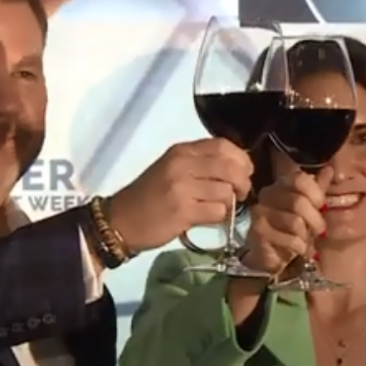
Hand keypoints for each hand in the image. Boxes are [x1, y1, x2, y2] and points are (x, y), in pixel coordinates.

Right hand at [108, 138, 252, 252]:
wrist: (120, 220)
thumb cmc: (149, 195)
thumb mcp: (172, 168)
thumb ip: (201, 163)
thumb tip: (238, 168)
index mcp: (181, 151)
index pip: (223, 145)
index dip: (241, 159)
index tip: (245, 172)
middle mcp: (182, 164)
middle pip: (230, 167)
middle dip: (242, 182)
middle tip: (240, 193)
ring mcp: (182, 187)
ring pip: (227, 191)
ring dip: (229, 203)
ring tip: (216, 207)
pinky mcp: (183, 211)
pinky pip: (218, 211)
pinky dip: (219, 217)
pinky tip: (206, 218)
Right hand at [241, 167, 335, 274]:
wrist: (274, 256)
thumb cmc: (293, 229)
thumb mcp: (310, 207)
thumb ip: (318, 189)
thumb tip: (330, 169)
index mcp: (281, 184)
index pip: (299, 179)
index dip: (315, 193)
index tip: (322, 207)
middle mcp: (267, 195)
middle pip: (298, 201)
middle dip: (315, 219)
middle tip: (319, 230)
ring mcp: (260, 213)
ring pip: (294, 221)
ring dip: (306, 235)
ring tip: (308, 241)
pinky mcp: (258, 232)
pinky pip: (288, 238)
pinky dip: (300, 246)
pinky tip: (301, 250)